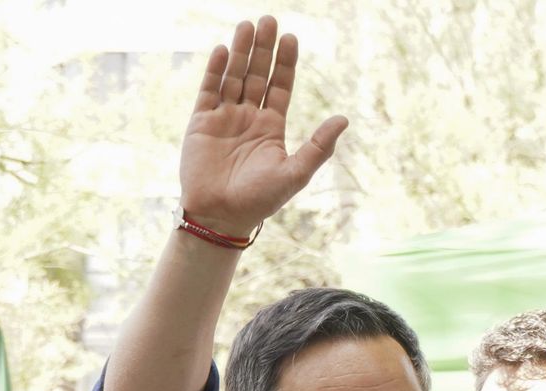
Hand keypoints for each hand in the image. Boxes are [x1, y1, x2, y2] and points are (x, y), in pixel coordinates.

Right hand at [179, 16, 348, 235]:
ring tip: (248, 25)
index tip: (291, 38)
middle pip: (257, 75)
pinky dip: (216, 70)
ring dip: (242, 51)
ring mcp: (224, 118)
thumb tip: (344, 119)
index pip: (280, 87)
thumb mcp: (295, 172)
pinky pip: (209, 90)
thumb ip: (318, 146)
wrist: (220, 216)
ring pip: (234, 76)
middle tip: (270, 19)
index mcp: (271, 128)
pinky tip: (225, 50)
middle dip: (264, 48)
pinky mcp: (200, 122)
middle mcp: (248, 118)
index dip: (285, 63)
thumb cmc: (260, 200)